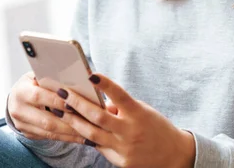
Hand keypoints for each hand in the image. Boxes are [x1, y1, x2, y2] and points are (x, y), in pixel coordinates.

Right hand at [7, 72, 117, 142]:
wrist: (15, 99)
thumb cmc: (34, 83)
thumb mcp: (38, 76)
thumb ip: (52, 79)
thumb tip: (76, 78)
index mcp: (21, 92)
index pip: (40, 96)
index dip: (58, 101)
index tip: (76, 103)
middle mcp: (18, 110)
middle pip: (47, 120)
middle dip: (70, 121)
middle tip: (90, 122)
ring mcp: (22, 125)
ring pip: (50, 132)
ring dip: (72, 133)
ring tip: (91, 133)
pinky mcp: (28, 134)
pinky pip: (51, 138)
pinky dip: (68, 138)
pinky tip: (83, 138)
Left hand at [56, 73, 195, 167]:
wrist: (173, 155)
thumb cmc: (155, 127)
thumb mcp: (143, 111)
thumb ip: (121, 108)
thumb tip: (97, 102)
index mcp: (138, 113)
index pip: (120, 95)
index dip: (106, 85)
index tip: (92, 74)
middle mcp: (130, 131)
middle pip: (98, 116)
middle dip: (77, 103)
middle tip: (62, 92)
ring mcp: (124, 148)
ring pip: (91, 134)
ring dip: (73, 121)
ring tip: (60, 110)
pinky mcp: (121, 162)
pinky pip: (99, 147)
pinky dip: (87, 137)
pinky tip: (75, 128)